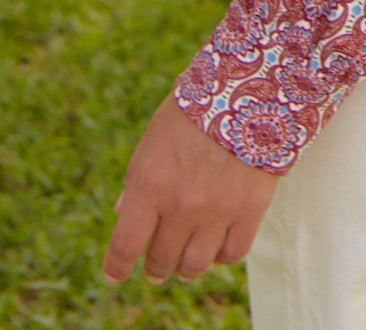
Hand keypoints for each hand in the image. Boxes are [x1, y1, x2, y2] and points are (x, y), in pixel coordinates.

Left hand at [103, 94, 278, 285]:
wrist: (249, 89)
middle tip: (158, 267)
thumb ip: (138, 182)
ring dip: (186, 268)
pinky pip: (233, 253)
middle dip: (156, 268)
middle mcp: (181, 206)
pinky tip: (219, 245)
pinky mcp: (250, 210)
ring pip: (195, 265)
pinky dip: (222, 255)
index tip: (115, 275)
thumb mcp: (153, 141)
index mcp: (151, 186)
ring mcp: (217, 211)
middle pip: (161, 261)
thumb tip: (122, 217)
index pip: (125, 247)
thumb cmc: (194, 112)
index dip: (116, 267)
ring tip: (187, 262)